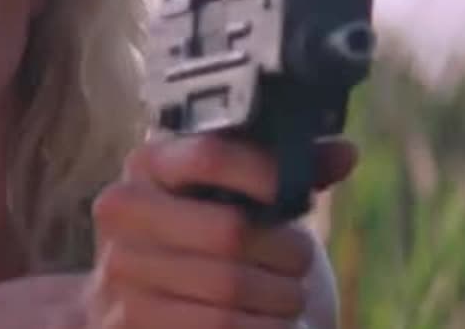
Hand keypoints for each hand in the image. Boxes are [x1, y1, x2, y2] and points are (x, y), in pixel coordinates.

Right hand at [78, 134, 357, 328]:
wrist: (160, 307)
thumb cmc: (216, 244)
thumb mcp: (247, 200)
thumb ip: (290, 172)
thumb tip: (344, 153)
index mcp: (148, 162)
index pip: (210, 155)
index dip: (267, 174)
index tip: (298, 196)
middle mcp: (122, 211)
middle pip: (231, 230)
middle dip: (285, 251)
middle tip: (299, 260)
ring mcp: (119, 270)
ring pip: (230, 287)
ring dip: (279, 298)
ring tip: (286, 297)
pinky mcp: (129, 323)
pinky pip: (220, 328)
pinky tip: (268, 323)